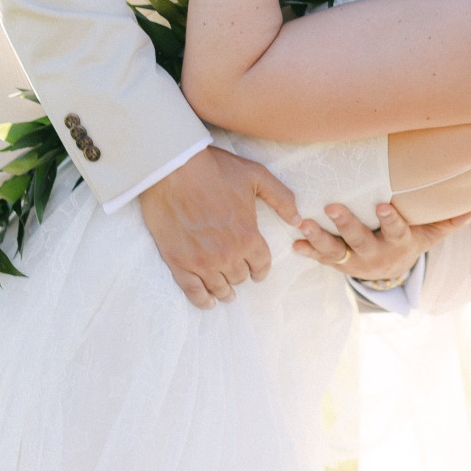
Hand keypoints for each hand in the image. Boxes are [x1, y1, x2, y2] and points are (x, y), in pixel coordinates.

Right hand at [139, 146, 297, 309]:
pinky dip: (202, 300)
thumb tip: (298, 220)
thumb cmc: (215, 169)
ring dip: (225, 290)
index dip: (261, 270)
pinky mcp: (179, 262)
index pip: (261, 265)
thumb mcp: (256, 176)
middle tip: (237, 274)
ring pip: (219, 287)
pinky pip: (193, 291)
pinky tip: (208, 302)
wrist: (172, 168)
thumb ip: (281, 198)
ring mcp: (202, 261)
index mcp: (248, 236)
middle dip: (241, 275)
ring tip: (225, 292)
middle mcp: (228, 254)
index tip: (257, 272)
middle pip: (240, 277)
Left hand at [292, 200, 470, 283]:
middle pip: (360, 240)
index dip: (389, 219)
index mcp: (398, 244)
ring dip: (318, 237)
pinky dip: (307, 251)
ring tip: (303, 223)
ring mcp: (354, 261)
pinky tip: (294, 242)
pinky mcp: (337, 264)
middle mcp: (375, 255)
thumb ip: (447, 221)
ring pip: (335, 251)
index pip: (396, 231)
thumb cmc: (409, 242)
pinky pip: (321, 259)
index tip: (381, 204)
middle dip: (345, 223)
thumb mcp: (428, 235)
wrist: (391, 274)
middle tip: (331, 205)